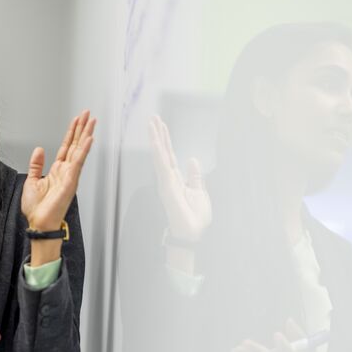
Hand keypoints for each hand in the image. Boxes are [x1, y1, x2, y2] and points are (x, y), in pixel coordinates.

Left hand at [22, 110, 95, 231]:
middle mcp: (66, 172)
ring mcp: (70, 176)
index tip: (77, 121)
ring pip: (80, 151)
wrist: (39, 223)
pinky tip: (89, 139)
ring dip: (86, 135)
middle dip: (82, 129)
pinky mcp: (71, 181)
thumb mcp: (32, 181)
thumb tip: (39, 149)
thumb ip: (37, 165)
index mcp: (57, 171)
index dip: (71, 133)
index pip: (66, 147)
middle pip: (76, 145)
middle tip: (88, 114)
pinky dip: (84, 150)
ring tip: (91, 121)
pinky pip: (78, 162)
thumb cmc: (37, 209)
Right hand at [149, 115, 211, 242]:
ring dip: (155, 139)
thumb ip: (195, 176)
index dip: (166, 140)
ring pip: (159, 156)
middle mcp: (169, 178)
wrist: (193, 233)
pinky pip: (162, 166)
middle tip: (153, 118)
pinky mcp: (167, 187)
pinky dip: (159, 153)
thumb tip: (192, 160)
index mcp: (177, 179)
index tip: (162, 125)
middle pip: (162, 152)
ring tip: (152, 123)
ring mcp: (166, 182)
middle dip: (158, 135)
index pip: (169, 155)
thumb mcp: (200, 192)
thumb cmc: (195, 217)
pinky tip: (156, 141)